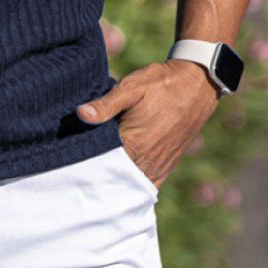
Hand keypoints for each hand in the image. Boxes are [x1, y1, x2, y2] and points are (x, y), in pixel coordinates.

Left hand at [76, 59, 221, 189]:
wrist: (197, 86)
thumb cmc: (161, 84)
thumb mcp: (131, 87)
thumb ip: (106, 104)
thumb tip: (81, 114)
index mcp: (135, 144)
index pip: (102, 164)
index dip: (85, 162)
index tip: (70, 157)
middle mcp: (147, 161)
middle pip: (115, 177)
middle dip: (97, 174)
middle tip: (77, 168)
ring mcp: (159, 166)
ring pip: (131, 184)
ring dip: (114, 180)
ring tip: (94, 174)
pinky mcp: (167, 165)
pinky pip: (147, 183)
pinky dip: (133, 184)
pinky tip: (119, 180)